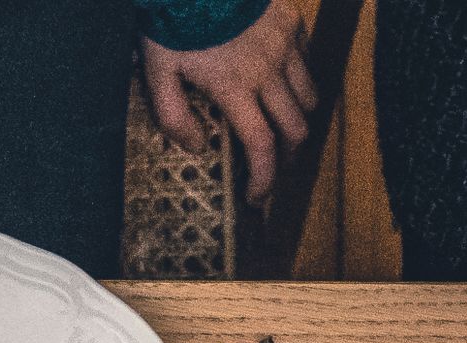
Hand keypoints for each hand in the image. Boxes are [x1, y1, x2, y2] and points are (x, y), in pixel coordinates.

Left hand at [141, 0, 320, 201]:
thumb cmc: (173, 21)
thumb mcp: (157, 71)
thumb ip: (172, 115)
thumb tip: (196, 148)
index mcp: (236, 89)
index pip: (262, 147)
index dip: (264, 180)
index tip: (257, 198)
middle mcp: (268, 72)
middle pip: (296, 129)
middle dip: (287, 157)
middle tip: (272, 166)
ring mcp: (284, 45)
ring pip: (308, 97)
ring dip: (298, 119)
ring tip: (282, 127)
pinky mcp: (290, 22)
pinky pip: (306, 59)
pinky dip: (299, 78)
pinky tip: (281, 80)